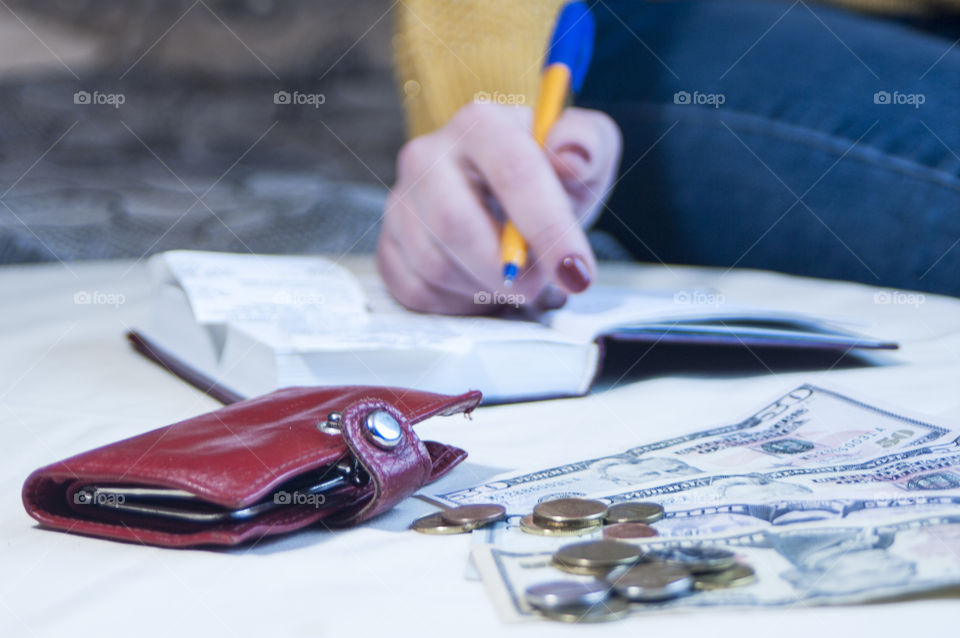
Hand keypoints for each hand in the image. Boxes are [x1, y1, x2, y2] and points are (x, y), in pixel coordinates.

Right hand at [377, 102, 621, 313]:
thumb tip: (572, 158)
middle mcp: (428, 156)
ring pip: (435, 265)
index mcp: (481, 123)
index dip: (547, 228)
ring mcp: (401, 202)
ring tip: (514, 280)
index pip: (513, 173)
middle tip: (541, 286)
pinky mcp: (389, 245)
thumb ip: (588, 145)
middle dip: (505, 270)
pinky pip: (416, 291)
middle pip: (455, 224)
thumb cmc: (552, 178)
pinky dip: (458, 303)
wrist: (511, 199)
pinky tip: (481, 286)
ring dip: (484, 288)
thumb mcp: (586, 152)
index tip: (576, 271)